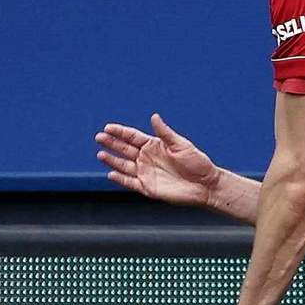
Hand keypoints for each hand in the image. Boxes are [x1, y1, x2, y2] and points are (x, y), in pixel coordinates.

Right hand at [96, 114, 220, 207]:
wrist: (205, 185)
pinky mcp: (148, 188)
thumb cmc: (197, 163)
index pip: (133, 137)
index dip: (120, 132)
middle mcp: (147, 158)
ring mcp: (146, 173)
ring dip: (112, 160)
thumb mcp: (181, 144)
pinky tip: (111, 173)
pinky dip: (120, 179)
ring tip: (100, 154)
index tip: (108, 127)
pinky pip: (130, 183)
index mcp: (154, 145)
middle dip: (112, 143)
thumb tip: (154, 116)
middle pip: (125, 149)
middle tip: (99, 137)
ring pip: (124, 165)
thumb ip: (165, 133)